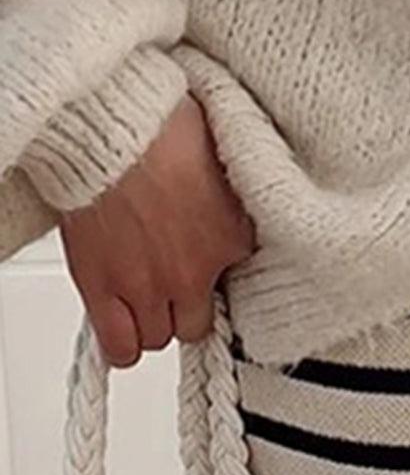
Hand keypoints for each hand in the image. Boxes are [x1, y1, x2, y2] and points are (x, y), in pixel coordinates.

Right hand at [58, 92, 256, 367]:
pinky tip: (122, 321)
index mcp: (234, 235)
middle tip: (175, 278)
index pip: (240, 274)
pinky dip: (121, 342)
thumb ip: (233, 189)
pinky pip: (121, 349)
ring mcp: (150, 286)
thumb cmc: (165, 125)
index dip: (219, 261)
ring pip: (161, 339)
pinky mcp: (105, 291)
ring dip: (154, 318)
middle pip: (200, 321)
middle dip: (188, 302)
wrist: (114, 129)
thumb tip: (232, 194)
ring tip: (145, 292)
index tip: (208, 251)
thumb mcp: (225, 157)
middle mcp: (195, 270)